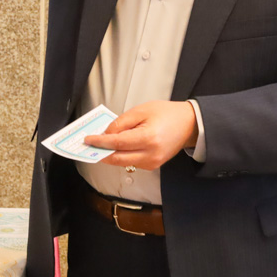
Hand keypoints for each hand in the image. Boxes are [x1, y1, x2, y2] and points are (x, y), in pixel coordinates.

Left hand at [83, 101, 197, 170]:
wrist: (188, 124)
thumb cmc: (167, 114)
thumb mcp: (141, 111)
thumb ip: (121, 123)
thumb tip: (106, 134)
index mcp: (148, 138)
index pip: (117, 144)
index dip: (100, 142)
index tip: (88, 139)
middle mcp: (151, 154)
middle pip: (117, 158)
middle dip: (100, 153)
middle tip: (88, 146)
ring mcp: (152, 162)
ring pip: (123, 162)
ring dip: (110, 154)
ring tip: (100, 145)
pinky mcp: (152, 165)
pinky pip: (131, 162)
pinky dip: (121, 155)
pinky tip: (116, 147)